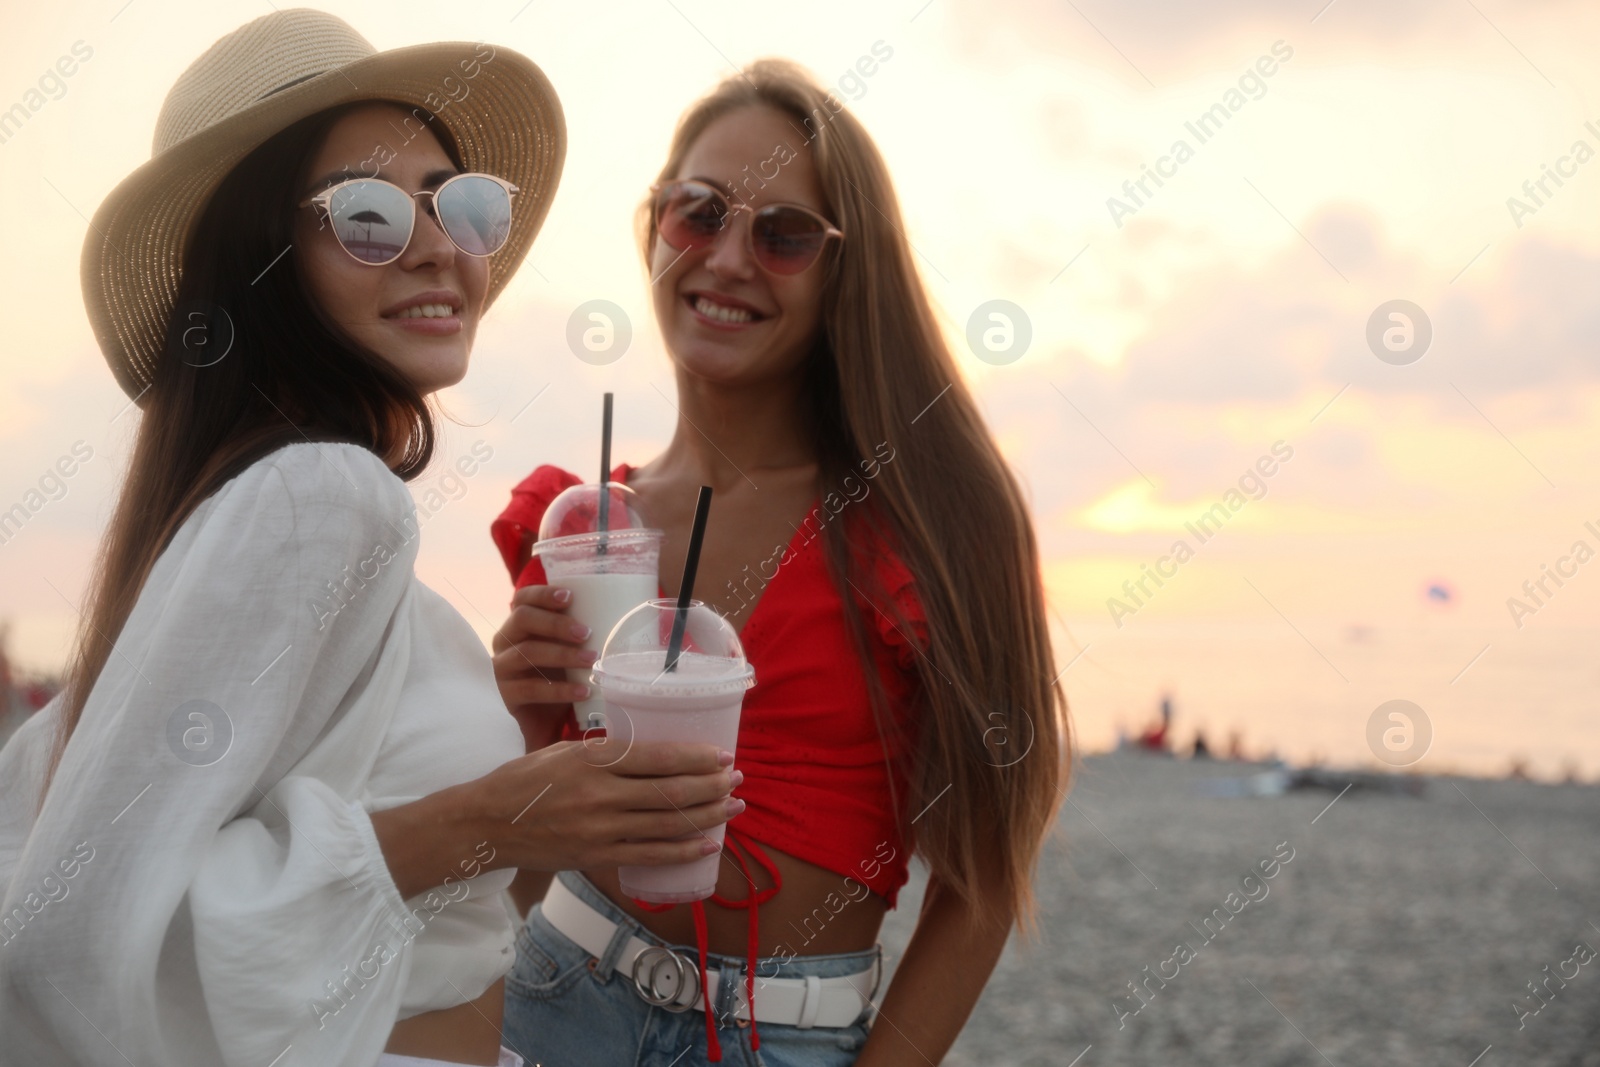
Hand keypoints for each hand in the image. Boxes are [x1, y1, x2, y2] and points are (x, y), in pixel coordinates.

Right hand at [472, 739, 744, 871]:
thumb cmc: (525, 780)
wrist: (487, 824)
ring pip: (667, 824)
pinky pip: (650, 855)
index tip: (722, 755)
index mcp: (593, 760)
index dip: (696, 757)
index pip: (657, 757)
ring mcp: (600, 830)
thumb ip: (606, 754)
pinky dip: (684, 851)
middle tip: (737, 779)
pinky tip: (709, 843)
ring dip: (707, 816)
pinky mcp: (597, 857)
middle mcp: (601, 795)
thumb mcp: (564, 751)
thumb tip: (653, 754)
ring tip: (734, 807)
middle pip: (670, 792)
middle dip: (712, 785)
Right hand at [492, 583, 592, 749]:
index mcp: (518, 628)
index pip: (523, 600)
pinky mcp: (503, 697)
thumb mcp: (564, 660)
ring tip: (591, 660)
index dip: (543, 594)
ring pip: (527, 653)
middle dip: (557, 623)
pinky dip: (560, 690)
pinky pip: (530, 689)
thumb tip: (626, 627)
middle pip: (523, 619)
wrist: (533, 731)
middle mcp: (504, 644)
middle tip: (586, 633)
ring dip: (563, 655)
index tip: (570, 596)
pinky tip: (584, 692)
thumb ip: (578, 642)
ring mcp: (500, 670)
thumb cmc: (554, 687)